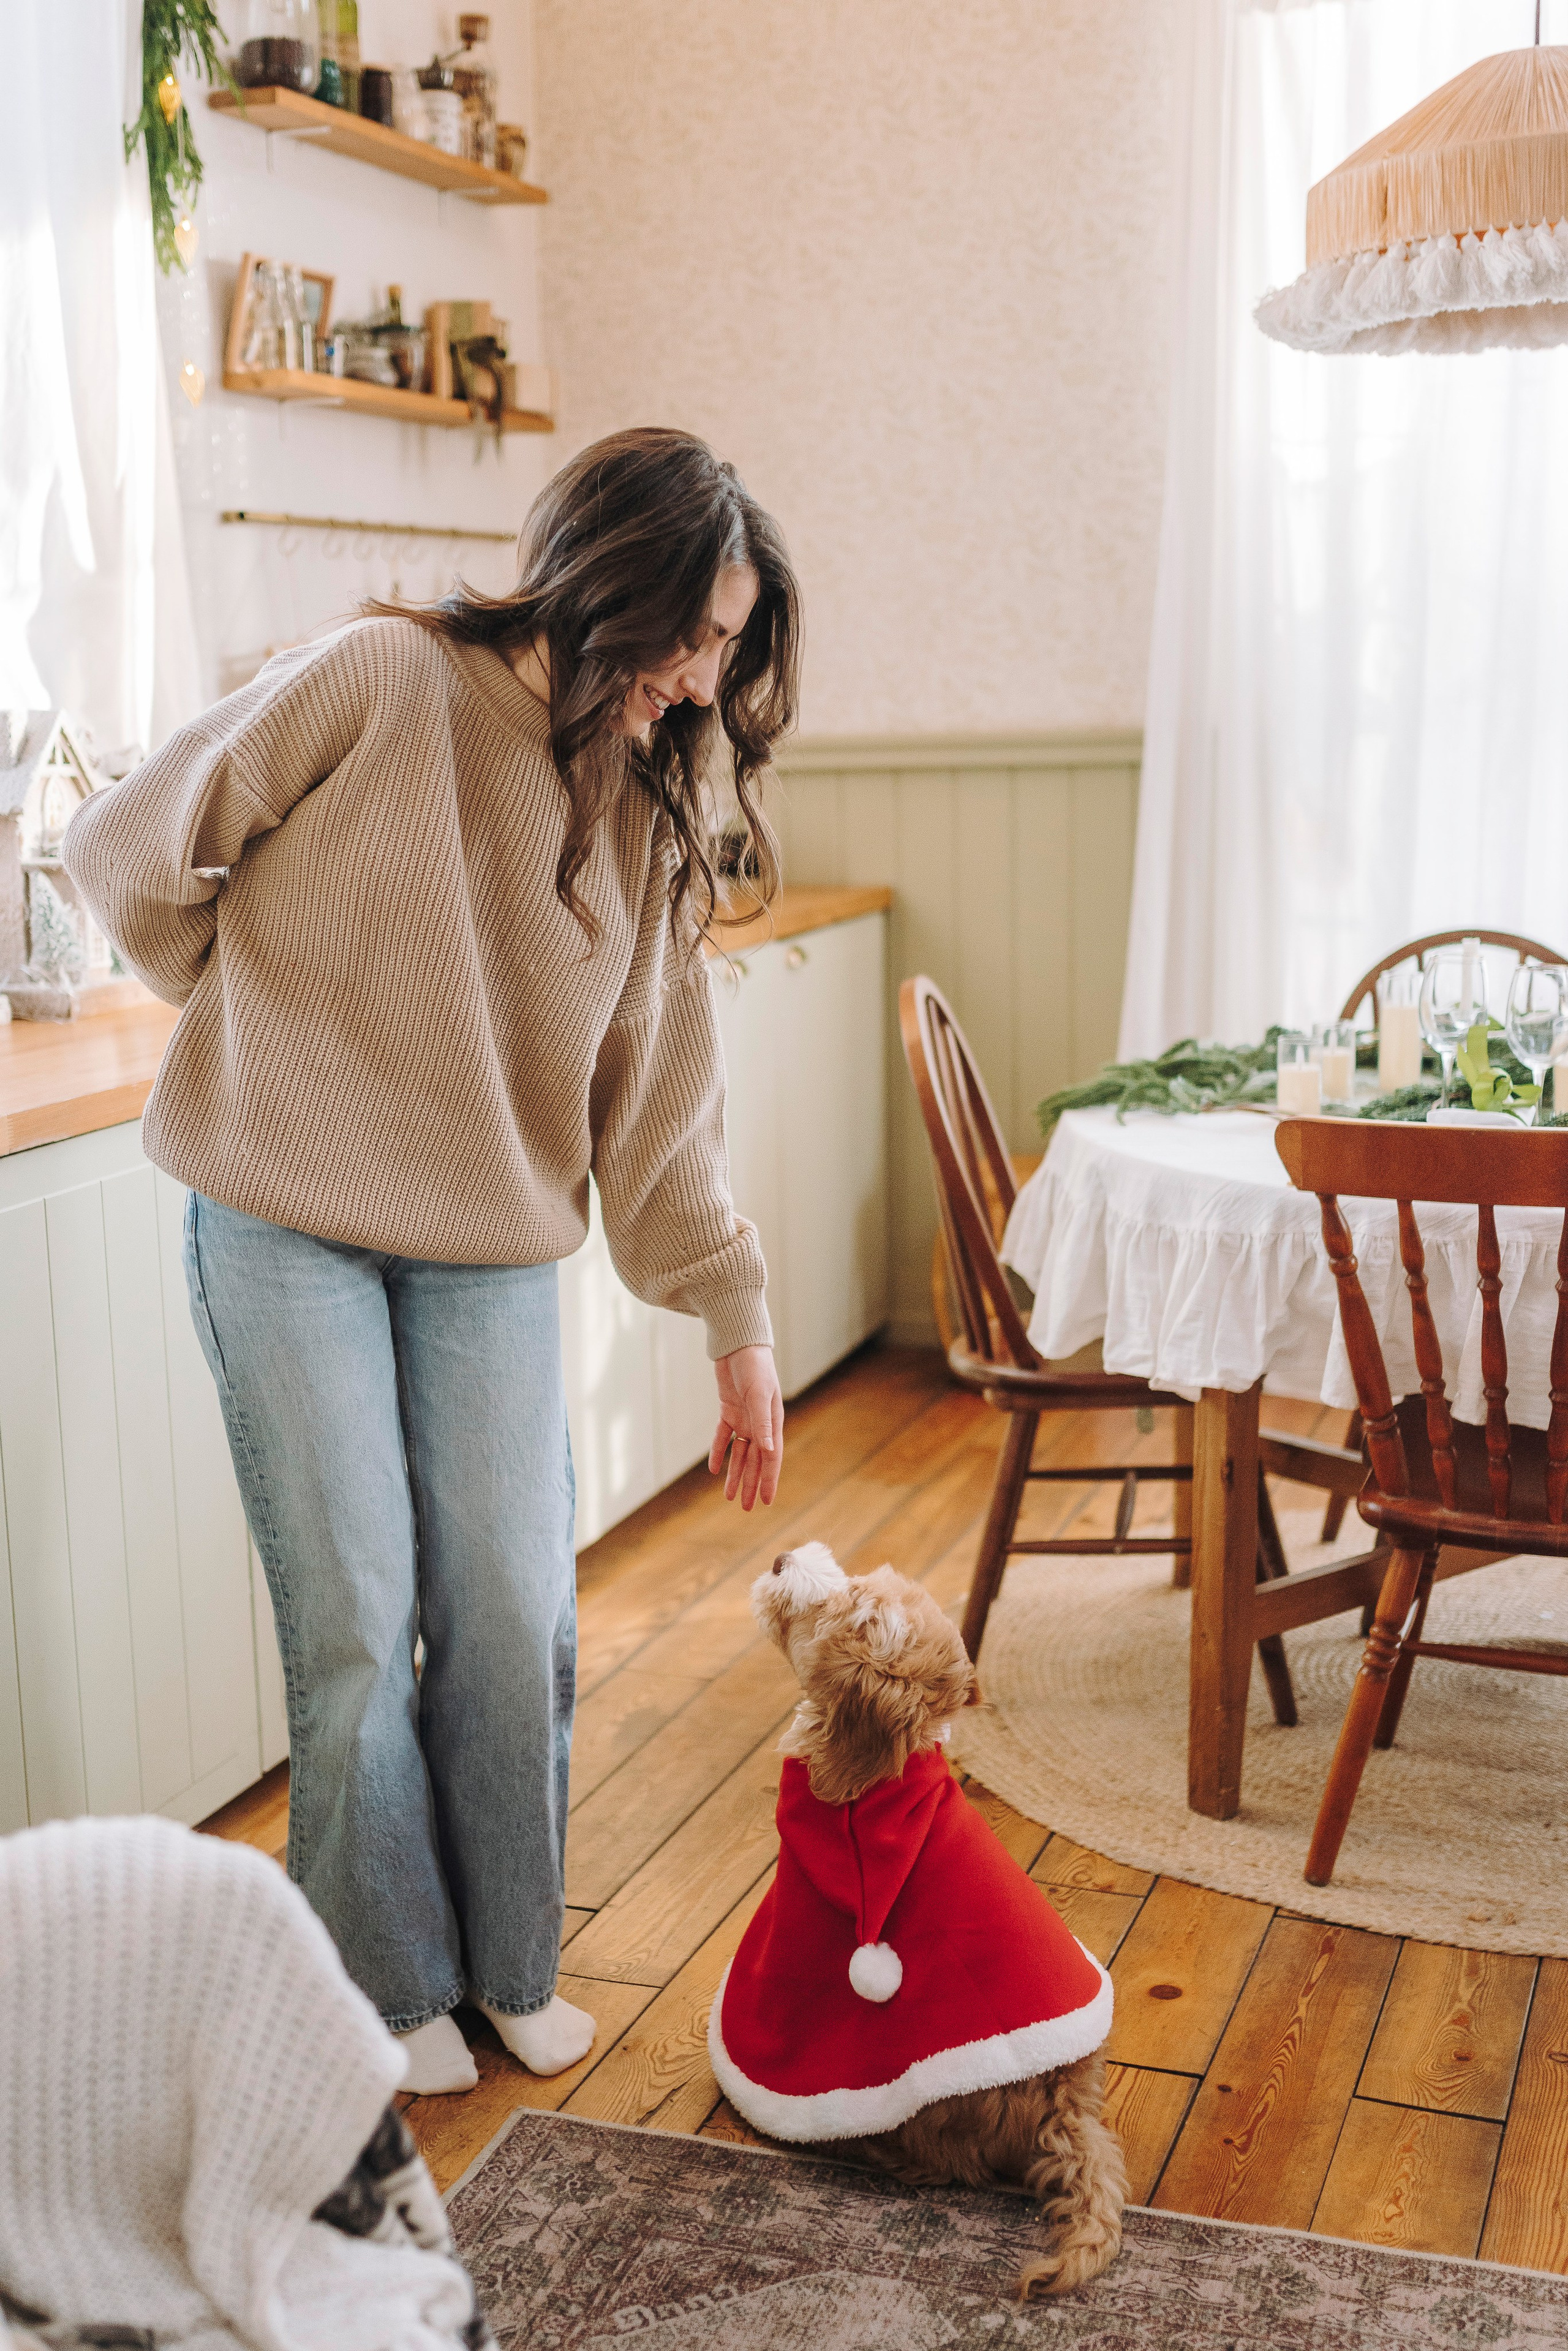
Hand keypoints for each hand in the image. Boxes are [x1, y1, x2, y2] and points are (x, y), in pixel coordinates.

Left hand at [709, 1344, 783, 1508]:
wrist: (738, 1344)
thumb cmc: (755, 1367)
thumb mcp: (759, 1394)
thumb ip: (763, 1422)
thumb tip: (767, 1451)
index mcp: (772, 1422)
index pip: (771, 1458)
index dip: (768, 1481)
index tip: (766, 1502)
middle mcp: (760, 1424)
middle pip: (755, 1461)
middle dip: (751, 1484)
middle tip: (747, 1508)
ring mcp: (744, 1418)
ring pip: (739, 1453)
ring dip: (735, 1474)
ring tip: (730, 1497)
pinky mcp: (728, 1410)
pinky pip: (723, 1437)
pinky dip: (719, 1452)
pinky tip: (715, 1470)